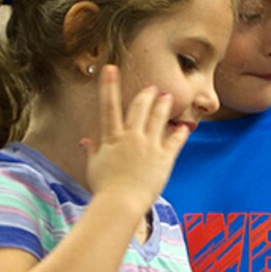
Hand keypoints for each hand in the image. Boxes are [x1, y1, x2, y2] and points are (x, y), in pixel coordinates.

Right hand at [80, 65, 188, 214]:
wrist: (120, 202)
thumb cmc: (104, 188)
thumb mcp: (94, 167)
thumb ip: (92, 151)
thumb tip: (85, 142)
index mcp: (112, 138)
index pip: (109, 106)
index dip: (109, 85)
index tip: (110, 68)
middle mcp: (131, 137)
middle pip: (139, 108)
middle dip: (146, 95)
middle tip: (152, 87)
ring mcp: (149, 146)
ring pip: (158, 119)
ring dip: (163, 106)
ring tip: (167, 96)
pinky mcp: (164, 158)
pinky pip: (174, 141)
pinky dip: (180, 132)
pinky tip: (185, 125)